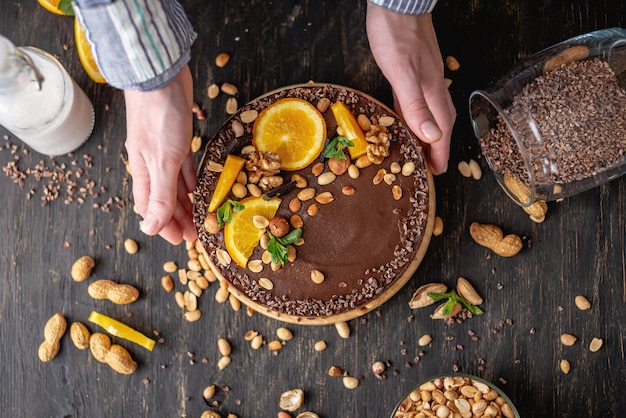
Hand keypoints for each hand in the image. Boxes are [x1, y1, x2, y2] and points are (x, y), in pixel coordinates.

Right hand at [124, 65, 196, 244]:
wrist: (160, 75)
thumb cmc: (159, 116)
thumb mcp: (163, 161)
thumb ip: (160, 195)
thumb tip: (150, 228)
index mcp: (143, 171)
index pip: (151, 208)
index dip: (164, 226)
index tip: (180, 241)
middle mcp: (151, 163)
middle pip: (164, 199)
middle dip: (178, 218)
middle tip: (194, 235)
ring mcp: (163, 149)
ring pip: (174, 184)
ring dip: (186, 202)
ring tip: (199, 218)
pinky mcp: (177, 137)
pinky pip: (184, 166)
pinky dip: (191, 179)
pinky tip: (198, 188)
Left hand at [366, 3, 455, 174]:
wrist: (397, 3)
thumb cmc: (397, 35)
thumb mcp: (403, 73)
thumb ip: (416, 105)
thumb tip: (433, 136)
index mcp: (432, 93)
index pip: (442, 132)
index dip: (439, 154)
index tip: (437, 173)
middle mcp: (432, 89)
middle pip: (440, 126)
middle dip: (436, 149)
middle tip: (429, 166)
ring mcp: (424, 80)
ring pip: (429, 115)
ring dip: (426, 134)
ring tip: (419, 150)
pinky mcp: (413, 72)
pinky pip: (416, 103)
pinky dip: (413, 116)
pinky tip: (403, 118)